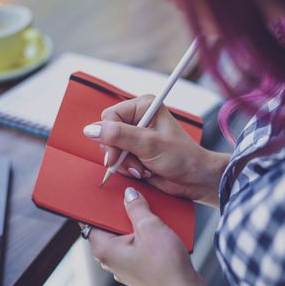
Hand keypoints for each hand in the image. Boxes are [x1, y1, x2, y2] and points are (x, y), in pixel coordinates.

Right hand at [83, 95, 229, 206]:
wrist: (194, 178)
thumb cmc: (181, 157)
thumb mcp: (149, 144)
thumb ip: (119, 136)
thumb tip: (90, 130)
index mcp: (143, 107)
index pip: (109, 116)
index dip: (109, 137)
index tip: (115, 155)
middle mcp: (138, 118)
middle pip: (107, 134)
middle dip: (119, 154)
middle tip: (136, 164)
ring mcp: (135, 136)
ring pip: (110, 149)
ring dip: (125, 163)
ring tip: (144, 168)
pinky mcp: (135, 151)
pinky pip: (117, 160)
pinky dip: (127, 169)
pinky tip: (143, 172)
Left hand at [86, 187, 229, 285]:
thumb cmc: (165, 268)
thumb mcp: (150, 228)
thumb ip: (137, 207)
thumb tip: (129, 194)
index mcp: (105, 249)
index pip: (91, 221)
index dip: (98, 204)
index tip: (105, 191)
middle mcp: (112, 258)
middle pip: (111, 226)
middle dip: (124, 211)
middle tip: (135, 197)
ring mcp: (126, 264)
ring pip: (127, 234)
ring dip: (139, 222)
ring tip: (152, 212)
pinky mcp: (140, 266)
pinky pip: (139, 243)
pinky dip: (147, 234)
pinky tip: (161, 226)